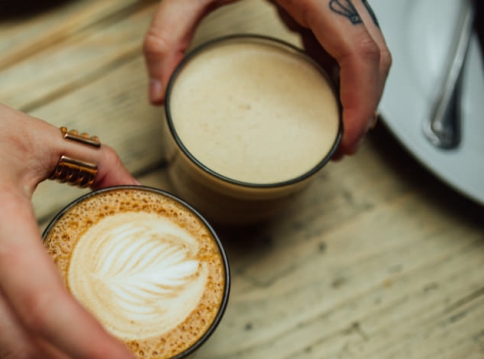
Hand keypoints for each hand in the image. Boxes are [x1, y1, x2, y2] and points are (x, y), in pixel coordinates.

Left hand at [143, 0, 391, 156]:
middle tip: (342, 148)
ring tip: (338, 133)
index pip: (358, 50)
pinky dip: (342, 72)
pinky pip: (345, 38)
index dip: (362, 99)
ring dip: (360, 90)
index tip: (348, 138)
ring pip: (367, 46)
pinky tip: (325, 98)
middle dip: (366, 105)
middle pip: (373, 54)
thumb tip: (158, 94)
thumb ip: (166, 37)